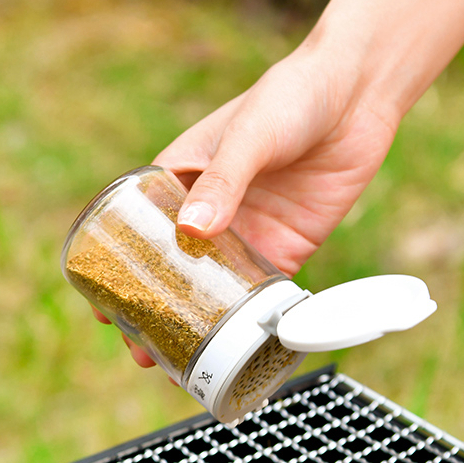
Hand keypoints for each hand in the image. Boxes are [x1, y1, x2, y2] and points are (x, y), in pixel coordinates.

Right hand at [107, 49, 400, 368]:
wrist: (358, 97)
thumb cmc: (293, 96)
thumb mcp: (250, 133)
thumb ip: (224, 180)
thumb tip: (194, 231)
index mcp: (183, 178)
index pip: (140, 231)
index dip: (121, 272)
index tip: (106, 309)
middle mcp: (212, 213)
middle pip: (175, 272)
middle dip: (158, 313)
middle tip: (145, 354)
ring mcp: (249, 235)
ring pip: (217, 291)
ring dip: (201, 326)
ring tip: (185, 365)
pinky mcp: (288, 248)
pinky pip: (265, 293)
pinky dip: (251, 322)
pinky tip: (239, 350)